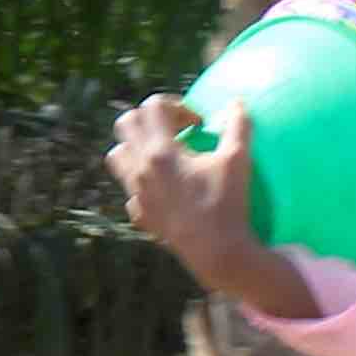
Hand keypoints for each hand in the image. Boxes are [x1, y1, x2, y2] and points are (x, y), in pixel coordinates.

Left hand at [106, 92, 258, 253]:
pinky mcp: (140, 214)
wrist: (216, 253)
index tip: (196, 122)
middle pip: (126, 123)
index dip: (176, 105)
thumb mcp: (238, 160)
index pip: (152, 107)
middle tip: (175, 129)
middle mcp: (139, 170)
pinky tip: (167, 189)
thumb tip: (237, 102)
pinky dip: (142, 182)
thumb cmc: (228, 203)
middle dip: (148, 118)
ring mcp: (135, 193)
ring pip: (117, 156)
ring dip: (136, 147)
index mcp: (160, 152)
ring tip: (164, 155)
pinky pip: (129, 189)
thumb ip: (238, 125)